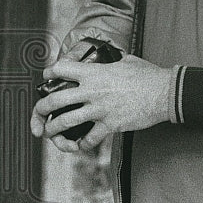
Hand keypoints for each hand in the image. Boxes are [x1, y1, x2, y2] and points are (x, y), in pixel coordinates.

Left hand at [30, 55, 173, 151]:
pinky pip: (90, 138)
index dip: (50, 72)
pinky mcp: (110, 125)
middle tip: (37, 114)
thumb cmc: (147, 75)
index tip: (47, 76)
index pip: (60, 68)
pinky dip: (83, 143)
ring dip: (54, 129)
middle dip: (40, 109)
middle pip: (55, 100)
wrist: (165, 93)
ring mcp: (99, 109)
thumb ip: (110, 61)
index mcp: (93, 72)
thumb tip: (108, 58)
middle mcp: (91, 91)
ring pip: (66, 121)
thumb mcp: (125, 60)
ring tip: (49, 132)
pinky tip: (80, 144)